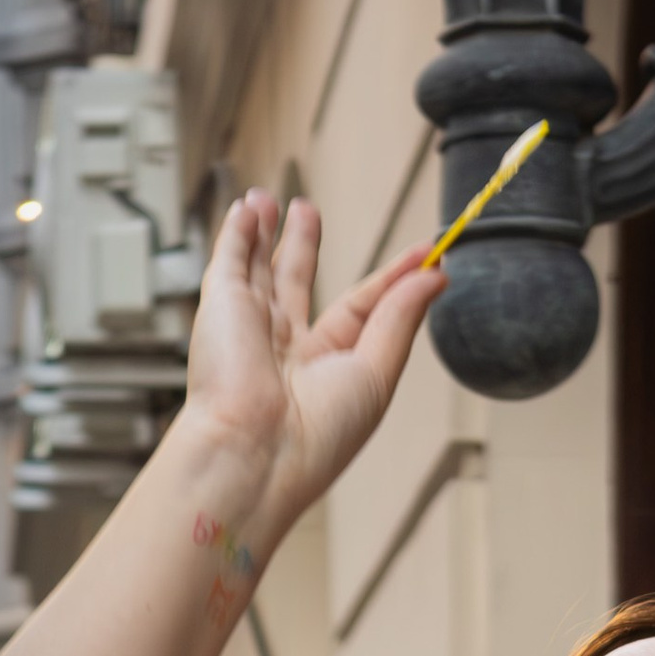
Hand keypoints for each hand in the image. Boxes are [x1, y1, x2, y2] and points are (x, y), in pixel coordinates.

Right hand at [178, 190, 441, 541]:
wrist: (255, 452)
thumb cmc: (316, 435)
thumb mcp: (378, 371)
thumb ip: (400, 318)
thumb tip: (434, 277)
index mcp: (325, 369)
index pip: (361, 309)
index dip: (391, 279)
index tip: (422, 255)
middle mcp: (284, 348)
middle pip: (295, 284)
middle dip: (301, 247)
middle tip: (306, 212)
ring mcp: (249, 326)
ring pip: (258, 269)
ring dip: (263, 234)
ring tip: (272, 203)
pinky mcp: (220, 306)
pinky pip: (229, 260)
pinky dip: (236, 234)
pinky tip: (246, 210)